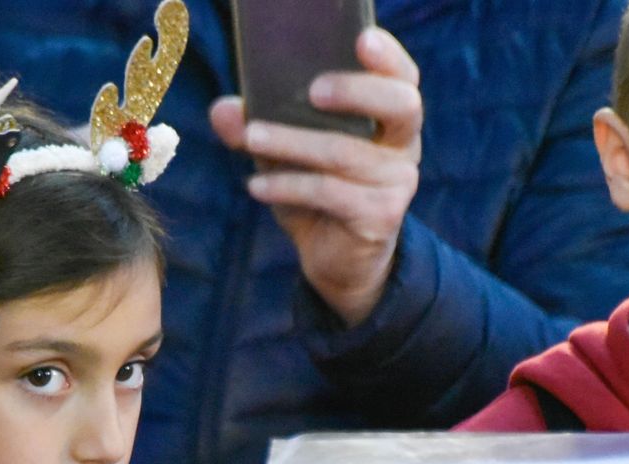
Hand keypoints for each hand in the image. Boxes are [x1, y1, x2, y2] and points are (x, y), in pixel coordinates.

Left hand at [209, 27, 421, 327]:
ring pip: (345, 153)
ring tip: (250, 138)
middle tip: (313, 89)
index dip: (388, 56)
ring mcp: (397, 182)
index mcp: (389, 119)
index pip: (403, 78)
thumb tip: (224, 109)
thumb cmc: (317, 193)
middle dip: (356, 91)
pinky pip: (330, 192)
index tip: (361, 39)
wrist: (338, 260)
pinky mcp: (380, 216)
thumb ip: (257, 128)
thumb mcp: (285, 157)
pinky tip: (255, 185)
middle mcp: (404, 146)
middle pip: (400, 105)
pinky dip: (288, 185)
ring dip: (292, 143)